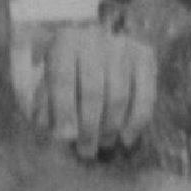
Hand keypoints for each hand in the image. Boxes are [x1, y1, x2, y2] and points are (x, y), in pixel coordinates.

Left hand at [32, 24, 160, 158]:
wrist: (90, 44)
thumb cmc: (65, 72)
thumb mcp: (46, 83)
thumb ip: (47, 109)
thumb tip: (64, 134)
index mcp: (64, 42)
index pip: (62, 79)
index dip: (63, 111)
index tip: (64, 139)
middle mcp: (94, 39)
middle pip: (93, 91)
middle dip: (89, 127)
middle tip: (86, 151)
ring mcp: (122, 46)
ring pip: (119, 96)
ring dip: (111, 128)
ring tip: (104, 144)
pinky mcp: (144, 55)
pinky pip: (145, 96)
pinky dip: (137, 121)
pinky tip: (127, 138)